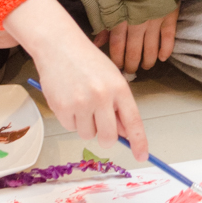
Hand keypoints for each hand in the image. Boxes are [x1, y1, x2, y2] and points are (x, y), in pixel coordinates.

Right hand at [3, 0, 147, 159]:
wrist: (59, 45)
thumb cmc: (87, 61)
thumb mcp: (111, 77)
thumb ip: (118, 105)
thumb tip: (123, 133)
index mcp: (119, 88)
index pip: (133, 122)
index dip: (139, 142)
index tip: (142, 156)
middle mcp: (102, 97)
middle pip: (109, 137)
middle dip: (106, 137)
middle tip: (100, 123)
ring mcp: (81, 103)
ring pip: (88, 134)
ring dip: (86, 125)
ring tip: (81, 102)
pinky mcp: (62, 108)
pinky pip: (71, 127)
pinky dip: (71, 119)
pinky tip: (69, 99)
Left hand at [95, 8, 177, 73]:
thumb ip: (105, 22)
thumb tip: (96, 43)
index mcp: (121, 16)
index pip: (118, 44)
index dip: (117, 59)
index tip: (116, 67)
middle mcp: (138, 20)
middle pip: (134, 49)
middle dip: (132, 63)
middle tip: (130, 71)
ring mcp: (155, 19)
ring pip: (151, 47)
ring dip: (148, 59)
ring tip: (145, 66)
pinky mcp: (170, 14)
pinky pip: (169, 36)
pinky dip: (166, 48)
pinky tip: (162, 57)